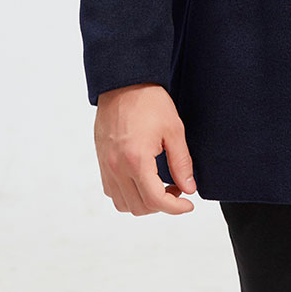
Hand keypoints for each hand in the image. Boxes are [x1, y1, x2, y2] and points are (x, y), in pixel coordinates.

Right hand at [94, 83, 196, 214]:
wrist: (124, 83)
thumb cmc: (149, 102)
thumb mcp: (174, 130)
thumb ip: (181, 163)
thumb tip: (189, 189)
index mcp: (136, 160)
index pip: (155, 200)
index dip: (175, 208)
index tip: (188, 204)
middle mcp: (117, 167)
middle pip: (140, 207)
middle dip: (162, 205)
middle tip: (177, 187)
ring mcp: (106, 166)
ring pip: (123, 204)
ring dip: (144, 202)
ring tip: (160, 185)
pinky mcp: (101, 162)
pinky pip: (112, 192)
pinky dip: (128, 195)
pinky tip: (142, 180)